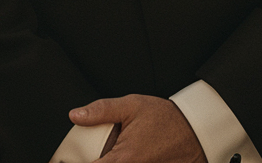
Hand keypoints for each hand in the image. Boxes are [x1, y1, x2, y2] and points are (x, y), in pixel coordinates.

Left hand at [70, 94, 207, 162]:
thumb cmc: (165, 118)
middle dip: (92, 158)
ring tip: (110, 149)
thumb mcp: (132, 105)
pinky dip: (119, 161)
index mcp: (123, 159)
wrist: (194, 131)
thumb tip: (75, 115)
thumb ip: (102, 110)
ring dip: (108, 159)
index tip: (67, 158)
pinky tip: (122, 153)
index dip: (76, 162)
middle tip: (88, 152)